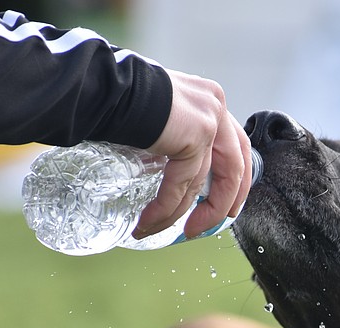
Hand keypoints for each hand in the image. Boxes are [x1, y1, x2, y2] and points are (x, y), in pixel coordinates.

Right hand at [132, 69, 251, 238]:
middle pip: (234, 166)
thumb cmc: (118, 98)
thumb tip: (166, 168)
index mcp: (209, 100)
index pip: (236, 146)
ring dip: (183, 213)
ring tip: (159, 229)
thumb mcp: (158, 116)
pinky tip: (150, 220)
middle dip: (222, 203)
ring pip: (206, 181)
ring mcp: (209, 118)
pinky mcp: (196, 134)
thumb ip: (173, 136)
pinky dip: (166, 208)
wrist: (104, 86)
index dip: (236, 181)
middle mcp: (214, 105)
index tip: (226, 206)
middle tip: (203, 226)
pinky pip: (183, 184)